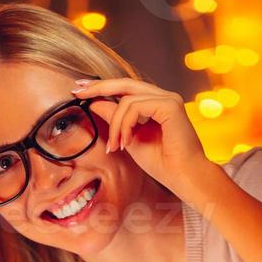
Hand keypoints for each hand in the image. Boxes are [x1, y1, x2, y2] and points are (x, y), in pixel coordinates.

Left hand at [71, 76, 210, 198]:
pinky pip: (135, 107)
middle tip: (77, 91)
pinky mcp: (170, 105)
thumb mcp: (129, 140)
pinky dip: (125, 124)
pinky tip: (125, 142)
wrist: (183, 178)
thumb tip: (94, 103)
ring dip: (115, 124)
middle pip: (124, 83)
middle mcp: (163, 96)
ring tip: (114, 146)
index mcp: (155, 103)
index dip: (102, 87)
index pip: (125, 89)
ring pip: (127, 100)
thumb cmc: (162, 164)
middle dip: (98, 87)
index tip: (80, 90)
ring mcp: (168, 99)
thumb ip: (115, 121)